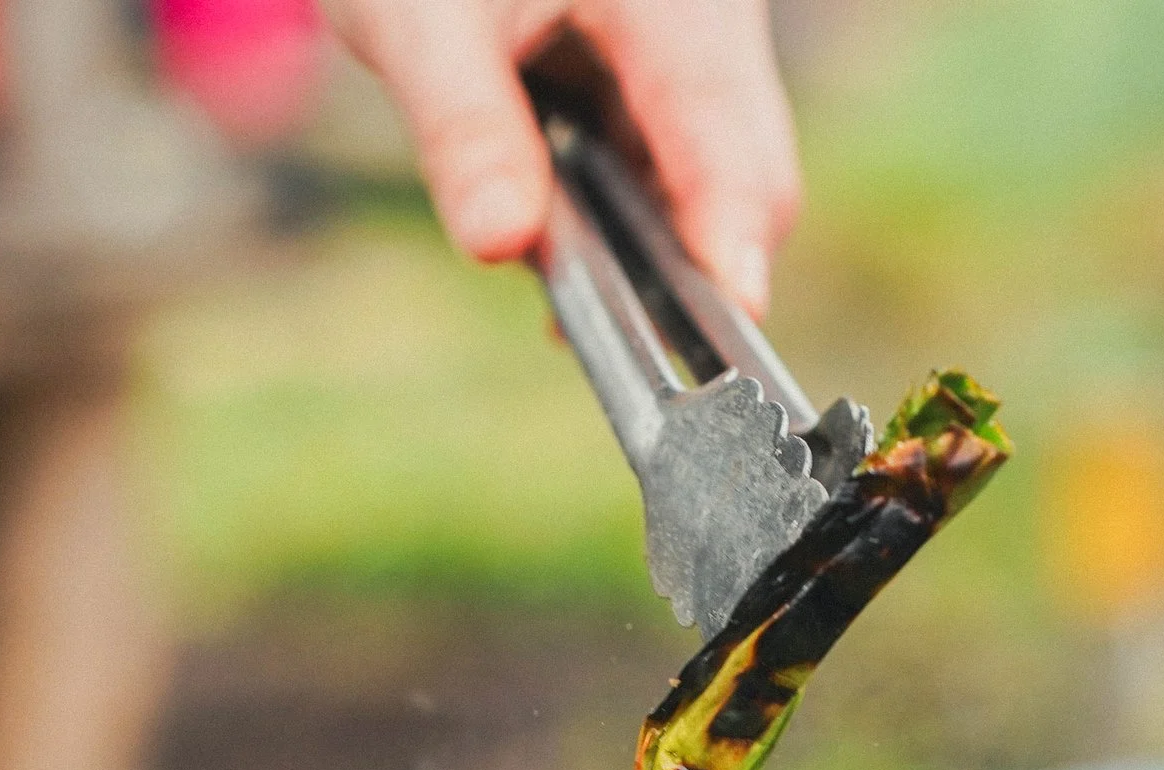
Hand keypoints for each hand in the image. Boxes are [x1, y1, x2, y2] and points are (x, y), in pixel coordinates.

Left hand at [320, 0, 800, 317]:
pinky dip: (624, 213)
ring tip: (569, 304)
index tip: (733, 321)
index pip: (728, 137)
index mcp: (680, 0)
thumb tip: (501, 243)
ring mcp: (698, 51)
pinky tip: (557, 244)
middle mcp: (713, 23)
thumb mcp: (418, 18)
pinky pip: (670, 162)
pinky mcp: (665, 76)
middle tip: (610, 342)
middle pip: (745, 174)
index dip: (731, 237)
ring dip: (650, 247)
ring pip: (709, 177)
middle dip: (688, 266)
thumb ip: (464, 128)